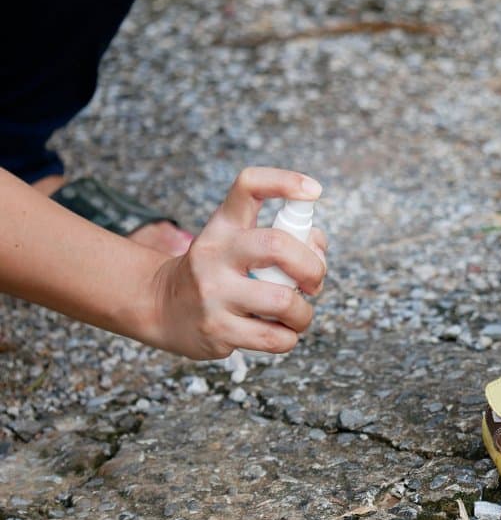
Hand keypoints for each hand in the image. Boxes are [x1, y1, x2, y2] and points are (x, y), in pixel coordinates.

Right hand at [149, 167, 327, 358]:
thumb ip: (282, 237)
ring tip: (297, 314)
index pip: (249, 186)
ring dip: (304, 312)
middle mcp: (216, 254)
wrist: (162, 308)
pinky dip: (289, 337)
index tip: (313, 191)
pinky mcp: (218, 330)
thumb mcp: (236, 243)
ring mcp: (214, 293)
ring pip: (283, 301)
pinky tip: (279, 331)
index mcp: (224, 226)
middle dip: (312, 267)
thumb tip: (318, 249)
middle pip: (277, 245)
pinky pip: (274, 337)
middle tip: (314, 282)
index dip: (285, 181)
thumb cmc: (217, 273)